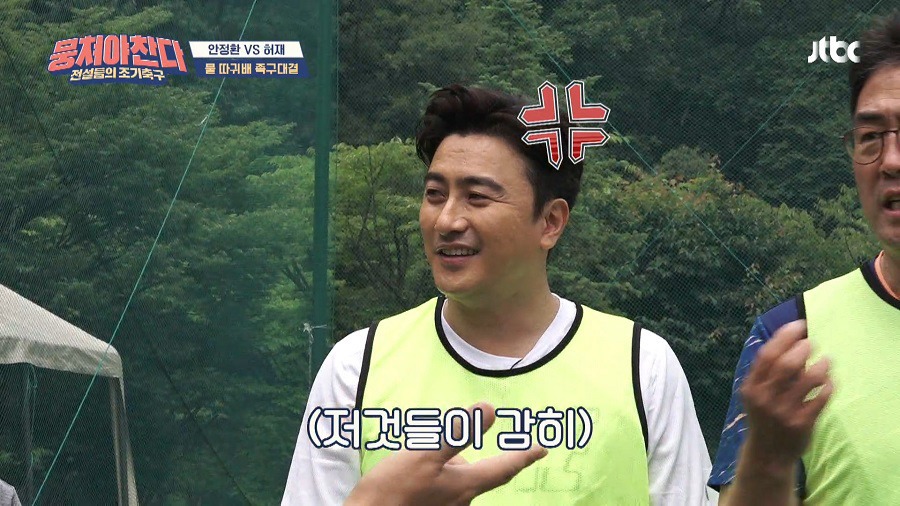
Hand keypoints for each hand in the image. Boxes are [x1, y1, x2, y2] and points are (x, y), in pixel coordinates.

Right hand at [345, 402, 547, 505]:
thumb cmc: (394, 488)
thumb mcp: (425, 453)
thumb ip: (459, 432)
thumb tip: (490, 410)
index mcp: (465, 485)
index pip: (503, 468)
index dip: (524, 456)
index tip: (542, 448)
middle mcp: (460, 501)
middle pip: (476, 474)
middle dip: (467, 458)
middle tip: (444, 445)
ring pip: (456, 482)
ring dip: (448, 468)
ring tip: (419, 460)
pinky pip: (440, 490)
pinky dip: (434, 477)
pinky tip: (414, 474)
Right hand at [740, 320, 832, 467]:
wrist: (767, 454)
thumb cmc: (764, 418)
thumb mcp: (756, 396)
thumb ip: (768, 374)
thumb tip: (791, 344)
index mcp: (751, 387)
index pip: (766, 355)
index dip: (784, 337)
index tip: (798, 325)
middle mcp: (765, 398)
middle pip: (786, 365)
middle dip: (802, 348)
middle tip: (812, 342)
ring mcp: (783, 412)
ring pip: (807, 380)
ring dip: (820, 366)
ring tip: (826, 360)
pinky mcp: (801, 424)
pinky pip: (820, 399)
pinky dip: (828, 386)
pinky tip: (830, 381)